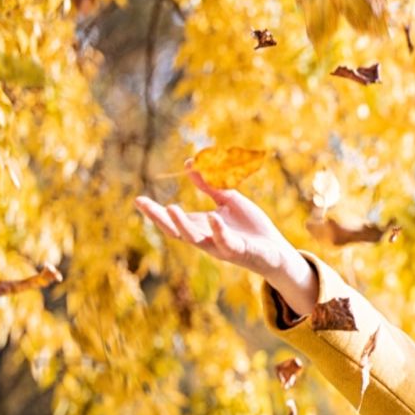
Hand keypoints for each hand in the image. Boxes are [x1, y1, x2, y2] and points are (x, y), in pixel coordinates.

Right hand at [134, 169, 317, 313]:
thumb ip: (210, 185)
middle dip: (160, 218)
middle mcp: (206, 239)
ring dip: (182, 224)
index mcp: (201, 227)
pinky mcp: (239, 251)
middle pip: (177, 231)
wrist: (275, 249)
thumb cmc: (250, 227)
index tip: (138, 199)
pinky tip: (212, 217)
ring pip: (196, 239)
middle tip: (143, 204)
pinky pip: (226, 242)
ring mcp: (221, 246)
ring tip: (170, 208)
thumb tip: (189, 164)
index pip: (173, 220)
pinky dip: (218, 230)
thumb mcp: (229, 200)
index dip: (155, 212)